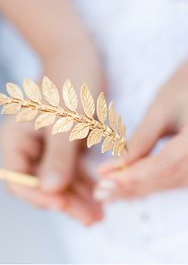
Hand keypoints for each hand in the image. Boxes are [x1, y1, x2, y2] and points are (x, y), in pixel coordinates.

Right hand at [0, 53, 104, 224]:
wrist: (78, 60)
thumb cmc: (69, 82)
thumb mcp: (65, 120)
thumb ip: (58, 155)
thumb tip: (50, 190)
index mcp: (13, 139)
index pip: (16, 179)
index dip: (37, 197)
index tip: (63, 205)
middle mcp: (24, 147)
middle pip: (38, 186)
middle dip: (64, 203)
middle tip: (91, 219)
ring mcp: (42, 149)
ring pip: (56, 183)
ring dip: (76, 198)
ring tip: (98, 214)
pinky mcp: (59, 148)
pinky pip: (68, 172)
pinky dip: (81, 183)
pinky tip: (96, 194)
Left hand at [93, 62, 187, 201]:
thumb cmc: (185, 86)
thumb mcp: (161, 110)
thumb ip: (141, 140)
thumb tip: (115, 165)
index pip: (166, 164)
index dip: (134, 174)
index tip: (106, 178)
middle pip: (166, 178)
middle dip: (131, 187)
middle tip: (100, 192)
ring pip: (168, 182)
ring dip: (136, 189)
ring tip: (108, 193)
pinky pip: (172, 178)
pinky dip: (147, 183)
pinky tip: (126, 187)